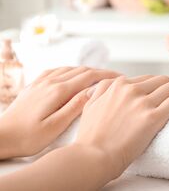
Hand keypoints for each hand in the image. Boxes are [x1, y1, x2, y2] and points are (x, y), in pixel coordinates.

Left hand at [0, 67, 119, 158]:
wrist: (2, 137)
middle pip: (81, 70)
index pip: (89, 77)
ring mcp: (42, 82)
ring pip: (70, 68)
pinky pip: (56, 70)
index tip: (120, 77)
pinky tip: (72, 73)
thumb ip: (75, 106)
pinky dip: (70, 69)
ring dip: (87, 70)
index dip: (107, 75)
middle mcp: (50, 82)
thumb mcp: (55, 126)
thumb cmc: (28, 137)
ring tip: (98, 76)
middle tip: (114, 77)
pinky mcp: (35, 85)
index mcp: (58, 91)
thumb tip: (93, 90)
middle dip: (100, 71)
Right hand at [75, 75, 168, 177]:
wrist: (93, 156)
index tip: (167, 84)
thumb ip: (102, 90)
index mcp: (118, 86)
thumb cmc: (91, 136)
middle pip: (161, 80)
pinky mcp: (153, 117)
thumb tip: (111, 83)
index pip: (147, 78)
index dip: (160, 81)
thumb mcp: (91, 105)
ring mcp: (143, 103)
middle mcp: (132, 90)